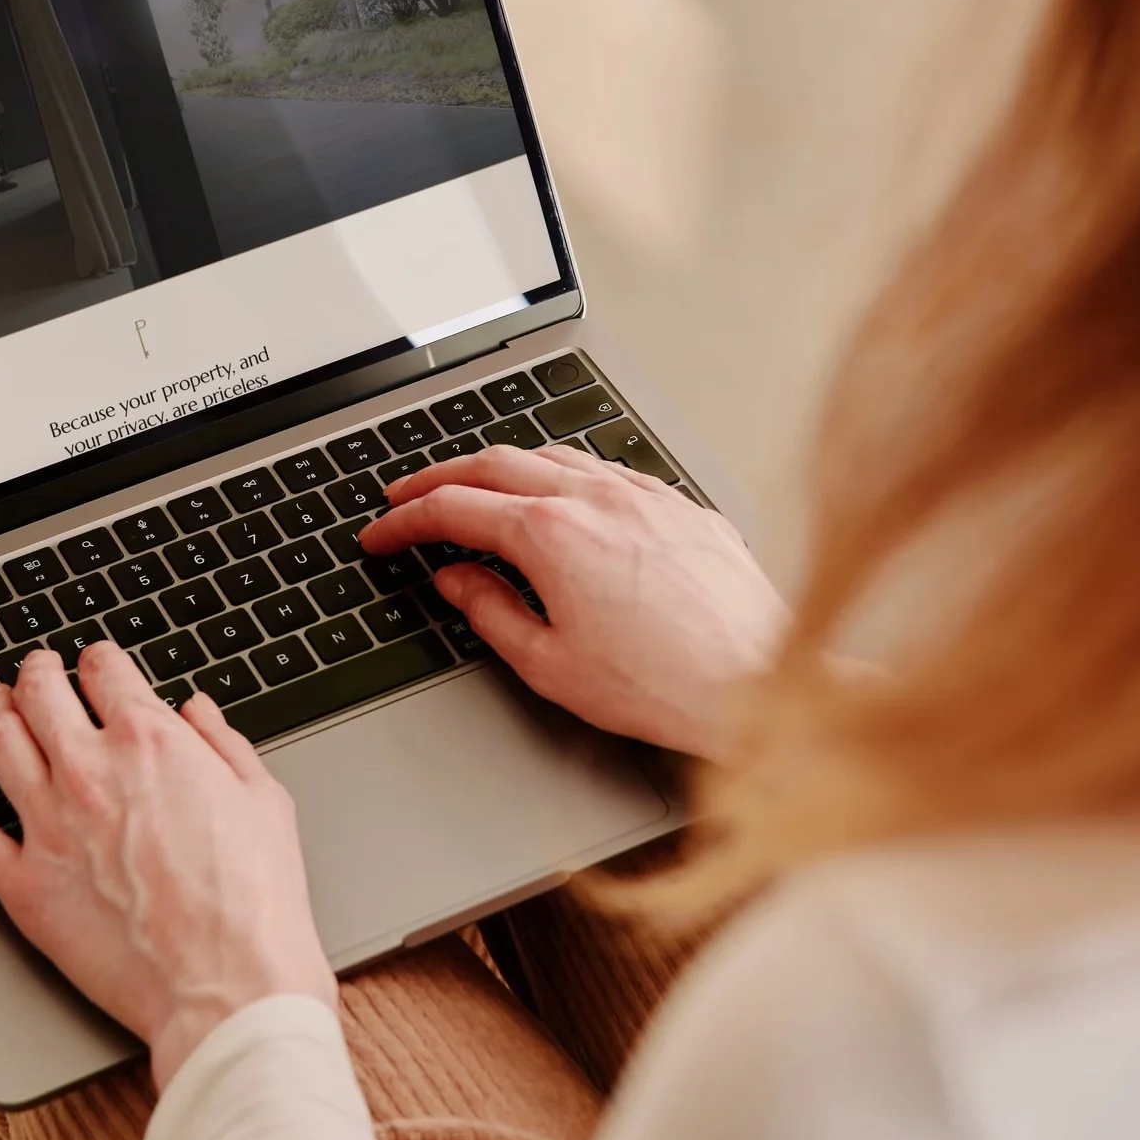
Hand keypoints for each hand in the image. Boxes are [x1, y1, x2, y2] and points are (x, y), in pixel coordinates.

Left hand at [0, 645, 334, 1090]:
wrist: (226, 984)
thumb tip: (197, 711)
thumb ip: (222, 744)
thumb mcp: (263, 800)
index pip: (104, 671)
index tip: (97, 665)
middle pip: (40, 693)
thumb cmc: (254, 901)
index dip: (98, 660)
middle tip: (38, 671)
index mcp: (149, 742)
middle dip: (37, 672)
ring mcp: (48, 826)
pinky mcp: (22, 885)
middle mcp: (90, 771)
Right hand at [361, 445, 785, 758]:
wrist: (758, 682)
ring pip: (553, 456)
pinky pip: (607, 471)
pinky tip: (564, 497)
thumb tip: (459, 582)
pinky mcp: (681, 506)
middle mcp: (595, 497)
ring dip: (503, 467)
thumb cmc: (664, 684)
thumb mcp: (549, 664)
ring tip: (478, 489)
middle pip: (494, 464)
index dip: (404, 521)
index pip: (453, 509)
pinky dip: (565, 475)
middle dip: (440, 477)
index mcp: (550, 534)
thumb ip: (490, 612)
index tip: (381, 534)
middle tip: (407, 495)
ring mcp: (643, 495)